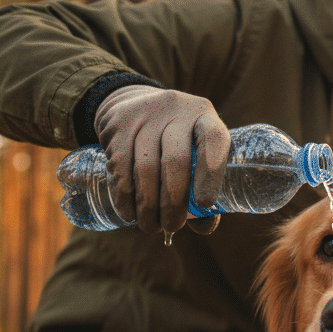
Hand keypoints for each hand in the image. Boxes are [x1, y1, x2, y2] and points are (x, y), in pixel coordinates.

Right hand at [95, 84, 229, 234]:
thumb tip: (204, 226)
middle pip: (176, 160)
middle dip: (173, 202)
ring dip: (147, 205)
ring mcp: (145, 115)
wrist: (134, 105)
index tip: (205, 203)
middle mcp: (177, 111)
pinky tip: (129, 213)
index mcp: (205, 117)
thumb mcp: (195, 153)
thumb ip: (204, 190)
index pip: (214, 140)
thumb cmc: (176, 142)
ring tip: (150, 226)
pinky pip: (120, 167)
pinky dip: (125, 196)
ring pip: (146, 167)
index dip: (211, 173)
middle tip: (172, 226)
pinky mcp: (118, 124)